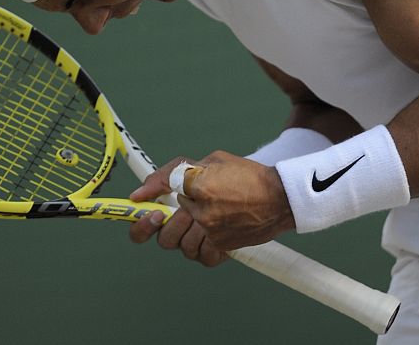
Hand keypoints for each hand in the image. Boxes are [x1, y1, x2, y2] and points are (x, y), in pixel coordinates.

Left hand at [130, 151, 294, 254]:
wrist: (282, 197)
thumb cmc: (249, 176)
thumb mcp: (214, 160)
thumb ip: (179, 170)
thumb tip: (146, 189)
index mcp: (199, 184)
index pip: (163, 189)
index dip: (148, 197)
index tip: (137, 203)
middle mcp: (204, 211)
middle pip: (165, 230)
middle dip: (163, 224)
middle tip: (171, 215)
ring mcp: (213, 232)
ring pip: (181, 246)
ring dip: (184, 235)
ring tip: (197, 221)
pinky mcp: (224, 247)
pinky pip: (201, 257)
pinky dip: (201, 250)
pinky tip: (207, 236)